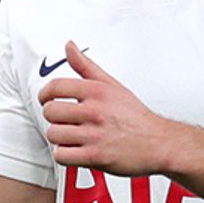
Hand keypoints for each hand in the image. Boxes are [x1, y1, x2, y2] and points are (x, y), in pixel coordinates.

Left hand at [38, 42, 173, 175]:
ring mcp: (94, 134)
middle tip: (63, 121)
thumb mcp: (112, 85)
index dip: (44, 94)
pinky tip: (75, 150)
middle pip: (50, 112)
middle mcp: (95, 111)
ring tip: (71, 136)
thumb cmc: (135, 116)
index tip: (45, 100)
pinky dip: (65, 155)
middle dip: (53, 117)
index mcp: (97, 91)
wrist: (159, 142)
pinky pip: (62, 155)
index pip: (55, 87)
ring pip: (54, 134)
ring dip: (59, 138)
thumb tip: (69, 46)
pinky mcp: (95, 156)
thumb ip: (86, 66)